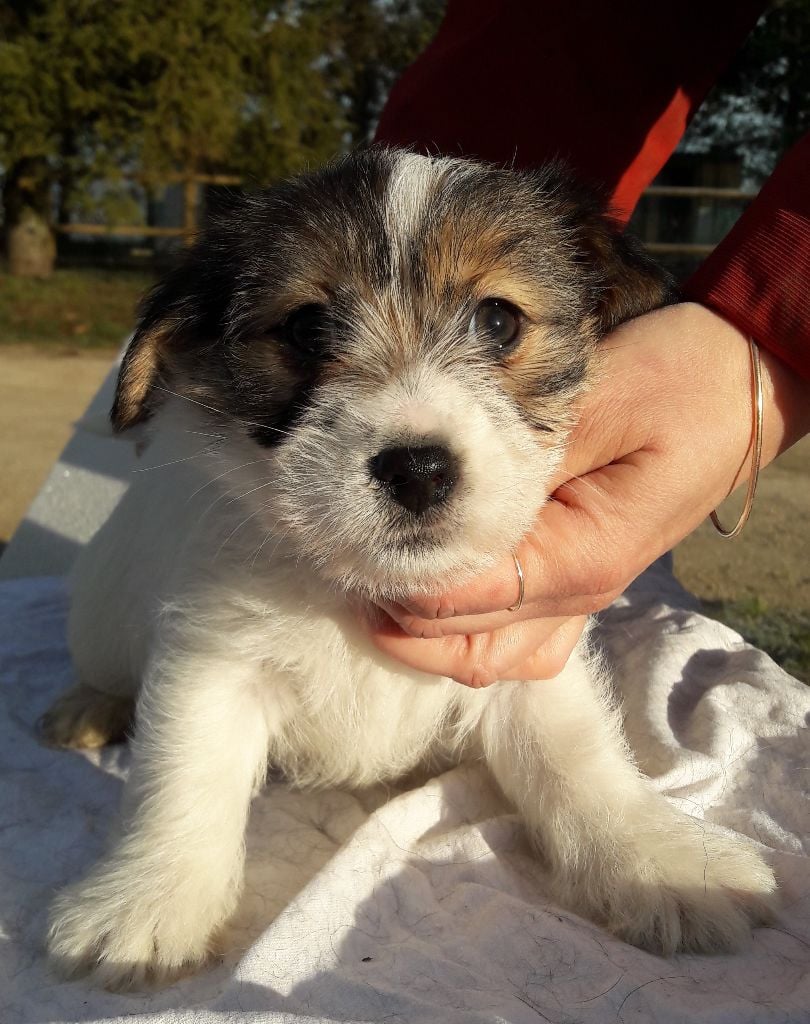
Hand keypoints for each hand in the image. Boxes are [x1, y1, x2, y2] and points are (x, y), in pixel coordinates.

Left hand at [360, 303, 809, 685]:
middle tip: (342, 560)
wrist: (736, 384)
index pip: (466, 596)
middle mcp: (578, 595)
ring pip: (487, 657)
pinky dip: (462, 630)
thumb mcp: (597, 399)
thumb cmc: (677, 381)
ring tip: (371, 582)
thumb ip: (517, 452)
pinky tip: (426, 594)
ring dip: (424, 634)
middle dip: (396, 612)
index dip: (400, 576)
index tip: (347, 536)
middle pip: (465, 644)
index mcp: (581, 557)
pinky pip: (512, 640)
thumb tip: (430, 490)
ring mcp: (578, 597)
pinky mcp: (574, 581)